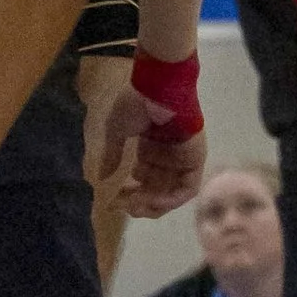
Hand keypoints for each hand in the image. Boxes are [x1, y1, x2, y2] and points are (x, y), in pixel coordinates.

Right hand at [94, 81, 205, 219]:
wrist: (159, 88)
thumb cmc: (137, 104)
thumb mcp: (117, 130)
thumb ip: (112, 155)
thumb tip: (102, 177)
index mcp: (151, 146)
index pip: (143, 178)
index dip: (130, 191)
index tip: (114, 200)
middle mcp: (167, 155)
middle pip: (156, 187)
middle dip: (140, 201)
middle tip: (124, 207)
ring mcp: (182, 159)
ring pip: (170, 191)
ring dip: (154, 204)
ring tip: (136, 208)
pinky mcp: (195, 161)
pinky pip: (186, 189)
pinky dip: (171, 200)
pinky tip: (152, 202)